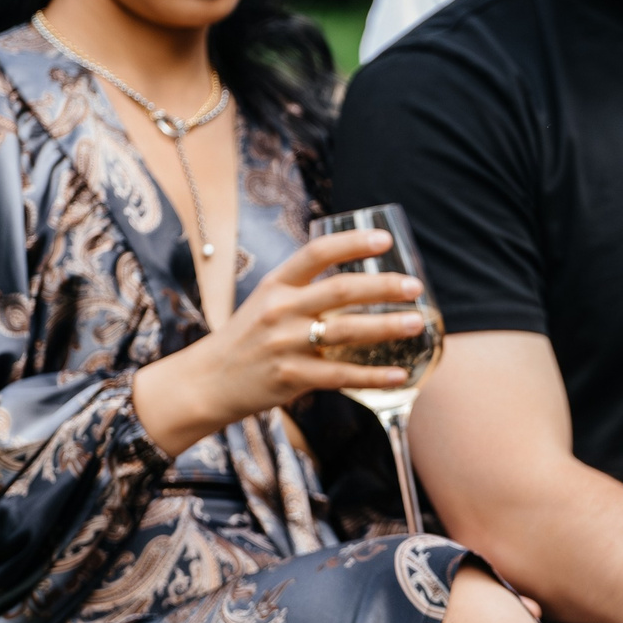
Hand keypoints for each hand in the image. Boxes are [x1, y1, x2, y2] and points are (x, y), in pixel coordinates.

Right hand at [132, 230, 425, 455]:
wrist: (205, 382)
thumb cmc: (247, 339)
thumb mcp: (268, 303)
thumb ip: (306, 290)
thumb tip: (361, 281)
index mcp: (277, 284)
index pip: (317, 253)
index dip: (352, 243)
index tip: (385, 240)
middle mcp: (280, 309)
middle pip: (340, 290)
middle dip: (382, 286)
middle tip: (414, 286)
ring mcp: (285, 344)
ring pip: (345, 332)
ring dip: (386, 327)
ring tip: (417, 324)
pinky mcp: (289, 377)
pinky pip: (341, 376)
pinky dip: (373, 376)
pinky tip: (400, 374)